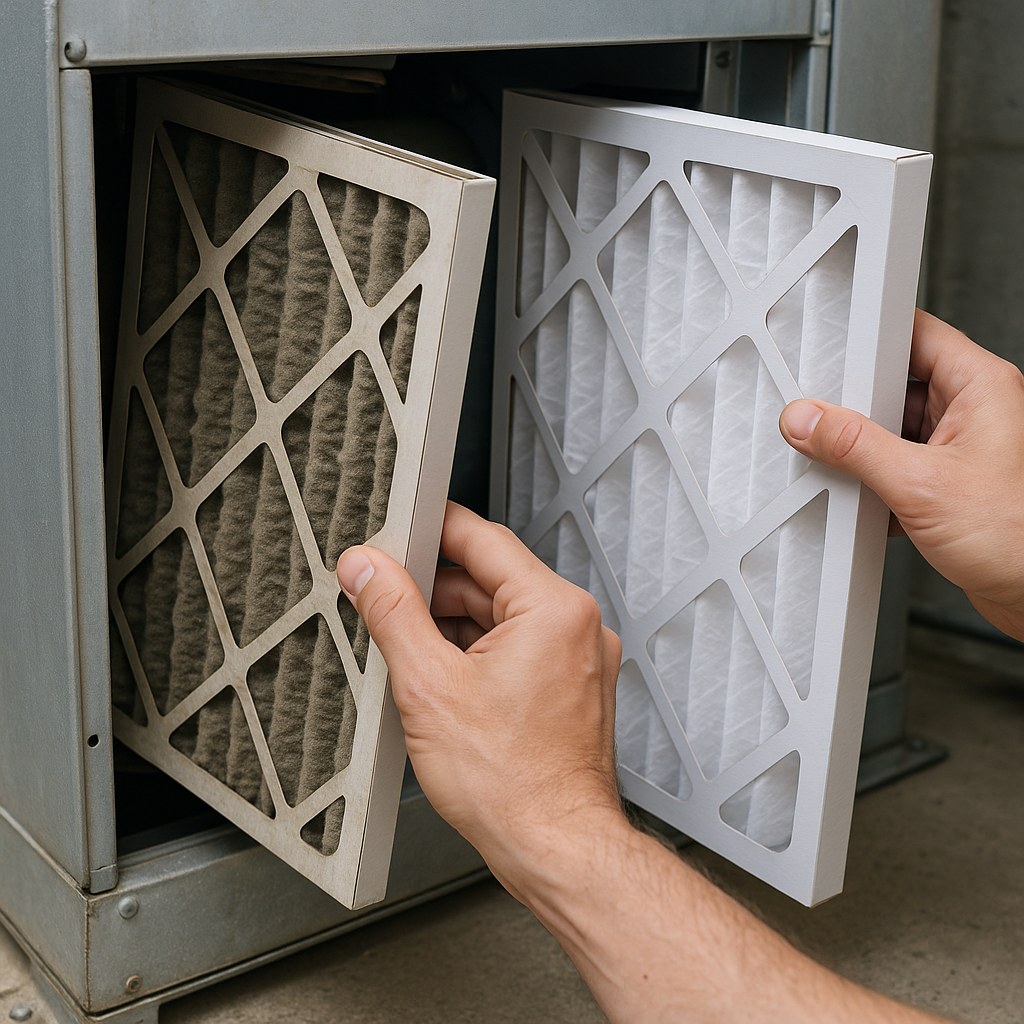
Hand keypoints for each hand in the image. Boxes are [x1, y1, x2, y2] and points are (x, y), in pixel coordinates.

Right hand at [336, 502, 623, 893]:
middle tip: (385, 596)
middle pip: (493, 578)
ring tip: (410, 649)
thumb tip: (368, 569)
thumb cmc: (512, 786)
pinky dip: (479, 652)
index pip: (483, 539)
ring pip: (504, 615)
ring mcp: (580, 657)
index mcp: (554, 610)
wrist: (555, 848)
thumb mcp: (429, 687)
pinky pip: (520, 646)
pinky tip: (442, 675)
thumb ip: (393, 614)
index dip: (431, 530)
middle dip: (435, 588)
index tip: (398, 528)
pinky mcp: (573, 685)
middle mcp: (578, 626)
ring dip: (455, 624)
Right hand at [780, 309, 1023, 641]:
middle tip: (824, 414)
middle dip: (858, 403)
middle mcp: (976, 411)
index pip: (917, 334)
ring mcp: (963, 448)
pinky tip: (862, 496)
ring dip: (865, 449)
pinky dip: (875, 480)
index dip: (872, 337)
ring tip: (843, 461)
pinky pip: (899, 465)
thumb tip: (809, 420)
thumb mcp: (919, 483)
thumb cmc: (1017, 537)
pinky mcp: (950, 484)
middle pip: (899, 384)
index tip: (831, 351)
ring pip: (895, 429)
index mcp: (983, 387)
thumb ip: (854, 447)